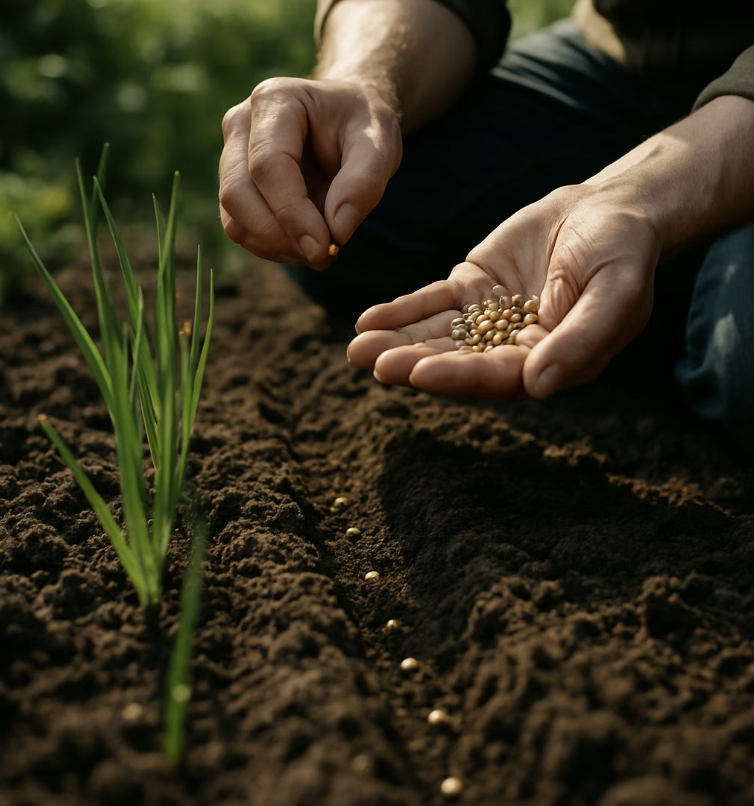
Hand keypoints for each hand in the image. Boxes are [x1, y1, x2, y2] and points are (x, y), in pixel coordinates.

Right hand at [219, 77, 402, 268]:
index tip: (324, 247)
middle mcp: (241, 124)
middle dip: (280, 236)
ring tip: (320, 250)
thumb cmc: (363, 127)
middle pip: (238, 193)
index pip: (268, 165)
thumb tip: (336, 232)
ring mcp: (231, 156)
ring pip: (234, 218)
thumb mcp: (381, 145)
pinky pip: (240, 229)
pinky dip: (271, 248)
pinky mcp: (235, 186)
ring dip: (276, 247)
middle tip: (324, 255)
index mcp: (275, 100)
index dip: (292, 213)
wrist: (348, 121)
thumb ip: (364, 184)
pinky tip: (304, 246)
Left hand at [347, 184, 661, 397]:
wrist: (610, 208)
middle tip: (370, 361)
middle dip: (413, 362)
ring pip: (437, 336)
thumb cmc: (623, 253)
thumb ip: (580, 341)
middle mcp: (512, 350)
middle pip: (456, 362)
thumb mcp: (615, 294)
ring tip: (357, 346)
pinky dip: (402, 310)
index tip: (417, 372)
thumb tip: (538, 386)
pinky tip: (368, 319)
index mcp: (548, 362)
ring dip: (397, 340)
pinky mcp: (471, 290)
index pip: (497, 376)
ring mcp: (488, 320)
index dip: (458, 375)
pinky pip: (432, 303)